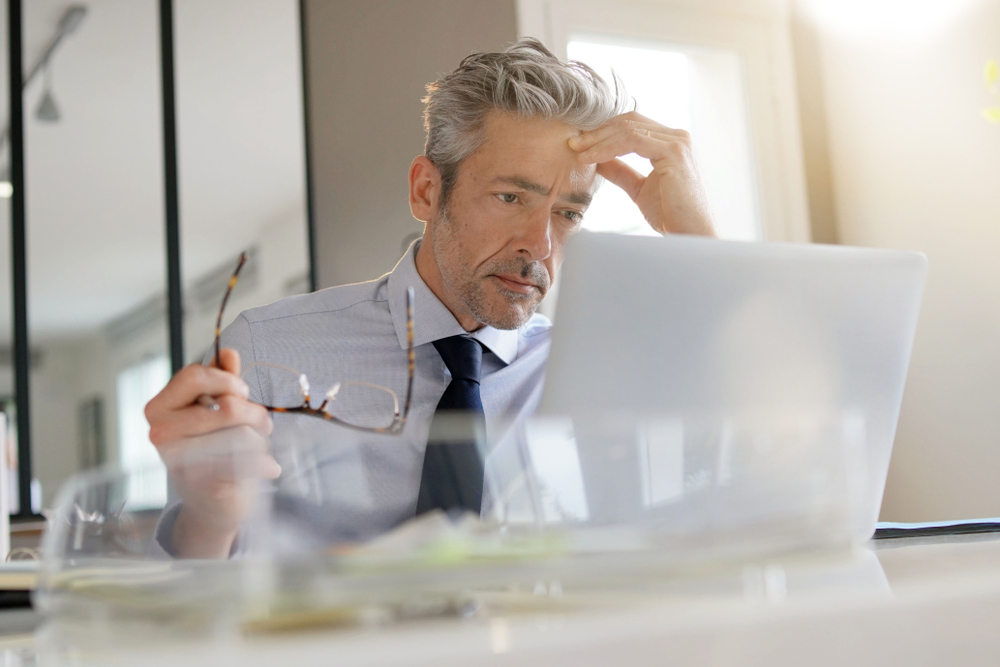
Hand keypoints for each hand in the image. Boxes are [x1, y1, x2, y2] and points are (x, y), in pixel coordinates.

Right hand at [145, 349, 279, 557]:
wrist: (210, 503)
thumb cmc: (210, 449)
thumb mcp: (211, 410)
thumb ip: (219, 380)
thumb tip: (227, 354)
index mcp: (159, 408)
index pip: (194, 375)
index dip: (227, 380)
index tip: (242, 392)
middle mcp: (161, 433)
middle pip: (227, 406)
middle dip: (255, 413)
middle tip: (262, 422)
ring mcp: (178, 460)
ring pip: (240, 434)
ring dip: (260, 439)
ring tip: (261, 445)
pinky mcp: (202, 485)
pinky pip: (247, 462)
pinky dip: (264, 464)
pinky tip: (269, 468)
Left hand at [569, 111, 715, 236]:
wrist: (691, 235)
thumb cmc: (671, 215)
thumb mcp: (639, 189)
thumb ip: (621, 172)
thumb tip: (598, 161)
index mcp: (670, 142)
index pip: (632, 125)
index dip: (604, 131)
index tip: (579, 144)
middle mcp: (677, 136)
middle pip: (629, 121)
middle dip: (598, 131)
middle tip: (573, 143)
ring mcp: (678, 142)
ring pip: (629, 129)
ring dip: (599, 139)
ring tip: (578, 151)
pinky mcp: (674, 152)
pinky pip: (633, 141)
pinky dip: (609, 148)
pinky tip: (592, 158)